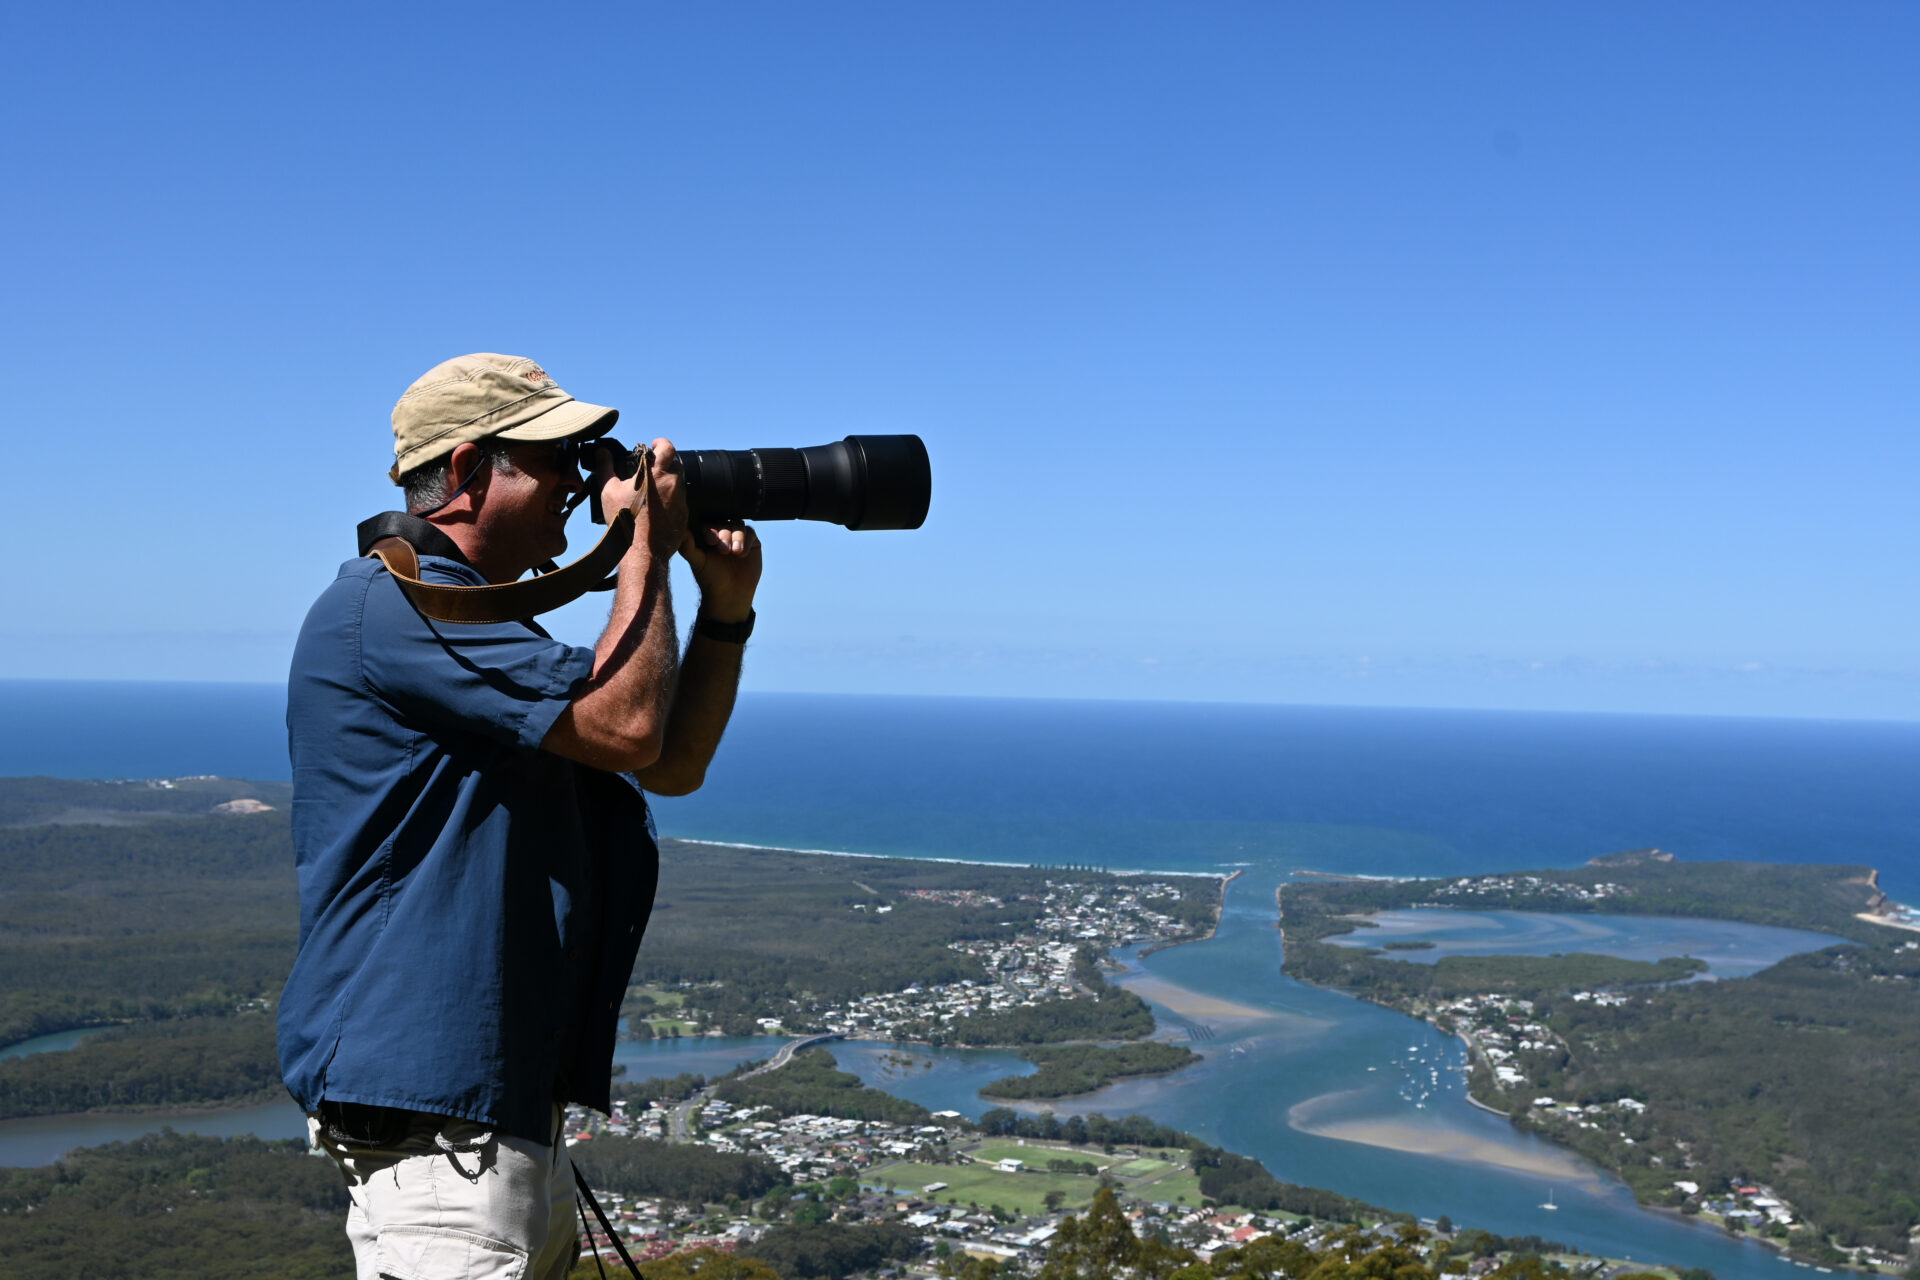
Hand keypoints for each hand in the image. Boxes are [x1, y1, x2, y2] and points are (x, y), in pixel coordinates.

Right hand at [588, 438, 688, 557]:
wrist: (642, 550)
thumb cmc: (624, 519)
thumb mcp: (609, 490)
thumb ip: (606, 466)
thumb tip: (601, 451)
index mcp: (657, 473)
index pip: (667, 447)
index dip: (661, 443)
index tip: (655, 445)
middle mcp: (673, 484)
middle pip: (675, 464)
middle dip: (665, 464)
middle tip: (651, 470)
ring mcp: (681, 500)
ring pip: (678, 484)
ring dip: (668, 483)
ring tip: (652, 491)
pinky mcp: (684, 516)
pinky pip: (680, 502)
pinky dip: (671, 501)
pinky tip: (658, 509)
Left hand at [680, 521, 762, 622]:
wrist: (730, 595)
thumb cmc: (710, 578)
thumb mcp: (697, 562)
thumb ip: (688, 547)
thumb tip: (681, 531)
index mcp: (707, 535)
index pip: (708, 522)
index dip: (710, 528)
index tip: (710, 542)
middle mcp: (722, 533)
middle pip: (724, 521)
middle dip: (724, 533)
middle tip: (723, 550)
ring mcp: (737, 536)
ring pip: (738, 524)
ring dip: (736, 536)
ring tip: (734, 552)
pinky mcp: (751, 542)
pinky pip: (751, 533)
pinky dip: (746, 540)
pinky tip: (742, 554)